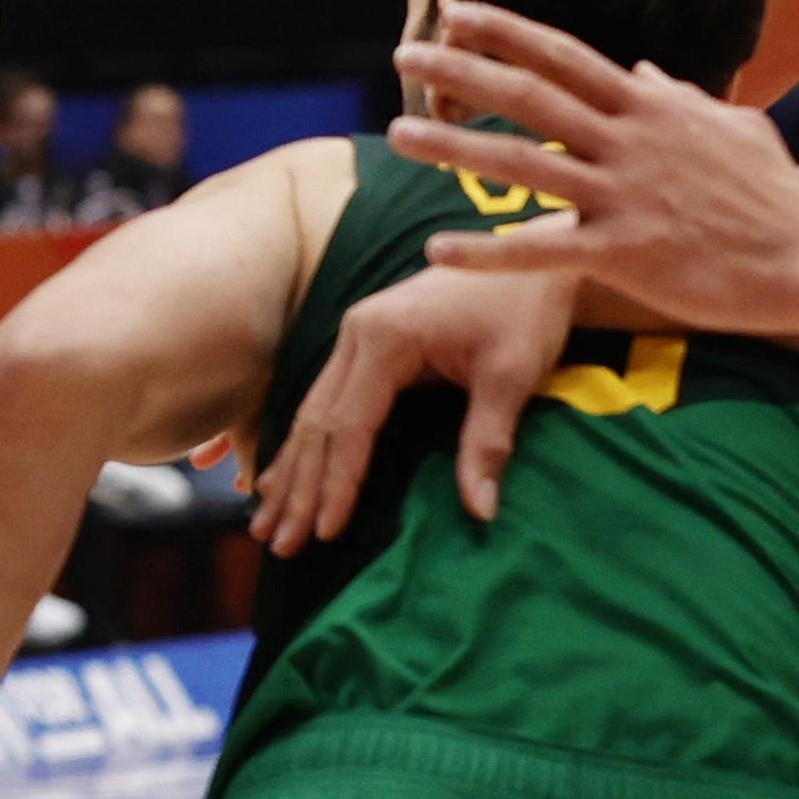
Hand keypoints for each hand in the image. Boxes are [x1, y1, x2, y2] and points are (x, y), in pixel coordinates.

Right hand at [254, 260, 576, 550]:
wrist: (533, 253)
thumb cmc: (524, 311)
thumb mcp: (512, 375)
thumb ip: (486, 443)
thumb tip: (480, 511)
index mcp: (385, 338)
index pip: (349, 425)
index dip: (337, 483)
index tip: (325, 533)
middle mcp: (356, 332)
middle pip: (318, 422)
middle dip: (299, 488)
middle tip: (279, 545)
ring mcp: (354, 334)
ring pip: (311, 412)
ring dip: (290, 470)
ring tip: (265, 524)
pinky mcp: (364, 340)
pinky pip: (324, 399)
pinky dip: (303, 443)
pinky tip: (281, 476)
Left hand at [390, 1, 798, 337]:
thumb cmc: (775, 195)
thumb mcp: (735, 126)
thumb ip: (682, 96)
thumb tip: (642, 69)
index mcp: (649, 105)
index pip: (563, 54)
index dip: (506, 30)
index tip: (456, 10)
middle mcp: (627, 140)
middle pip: (528, 94)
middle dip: (460, 70)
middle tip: (402, 54)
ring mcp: (623, 196)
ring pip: (520, 164)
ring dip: (451, 147)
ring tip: (395, 135)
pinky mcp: (624, 254)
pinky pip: (540, 252)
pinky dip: (486, 251)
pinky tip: (436, 249)